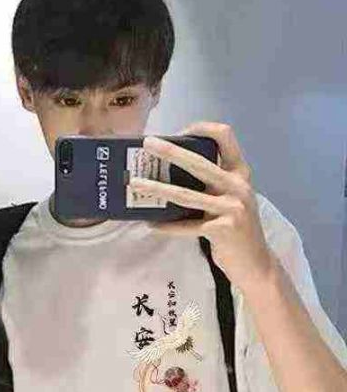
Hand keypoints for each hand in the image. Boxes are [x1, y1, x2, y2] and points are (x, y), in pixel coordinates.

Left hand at [130, 122, 274, 292]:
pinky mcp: (223, 230)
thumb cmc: (234, 228)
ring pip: (186, 195)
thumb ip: (211, 184)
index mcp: (240, 173)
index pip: (225, 136)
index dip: (201, 128)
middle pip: (199, 161)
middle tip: (147, 143)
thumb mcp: (229, 198)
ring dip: (157, 189)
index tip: (177, 131)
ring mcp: (232, 208)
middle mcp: (238, 186)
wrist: (255, 263)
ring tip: (135, 184)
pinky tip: (150, 224)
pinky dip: (167, 226)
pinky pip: (186, 226)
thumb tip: (169, 172)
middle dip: (170, 151)